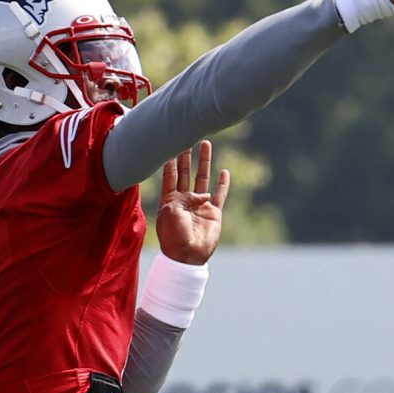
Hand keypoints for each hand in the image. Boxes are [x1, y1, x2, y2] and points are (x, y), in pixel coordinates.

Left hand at [155, 141, 231, 264]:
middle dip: (186, 155)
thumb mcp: (169, 212)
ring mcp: (200, 205)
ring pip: (202, 178)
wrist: (187, 256)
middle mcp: (184, 200)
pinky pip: (220, 194)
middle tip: (187, 136)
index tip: (169, 141)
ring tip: (205, 144)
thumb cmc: (174, 235)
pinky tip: (224, 171)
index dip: (170, 159)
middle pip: (185, 172)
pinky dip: (223, 183)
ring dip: (203, 161)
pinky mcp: (214, 213)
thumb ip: (181, 198)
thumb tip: (202, 195)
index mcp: (169, 199)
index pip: (170, 174)